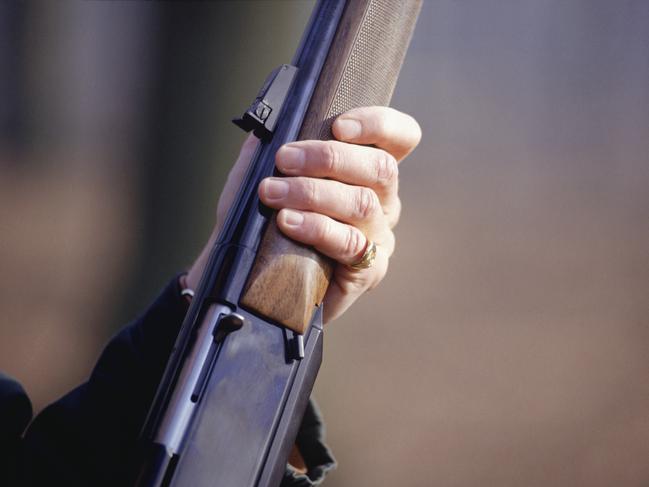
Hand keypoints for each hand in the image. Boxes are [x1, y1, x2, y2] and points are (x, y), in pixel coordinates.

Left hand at [187, 106, 420, 322]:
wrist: (253, 279)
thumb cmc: (265, 223)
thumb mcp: (265, 175)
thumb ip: (271, 147)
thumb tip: (270, 122)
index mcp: (369, 173)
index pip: (400, 138)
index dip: (378, 124)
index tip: (338, 125)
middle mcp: (383, 203)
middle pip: (380, 168)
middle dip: (329, 158)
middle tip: (285, 159)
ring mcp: (379, 238)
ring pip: (363, 204)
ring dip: (313, 193)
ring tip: (272, 193)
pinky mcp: (369, 271)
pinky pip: (351, 244)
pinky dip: (317, 228)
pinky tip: (288, 222)